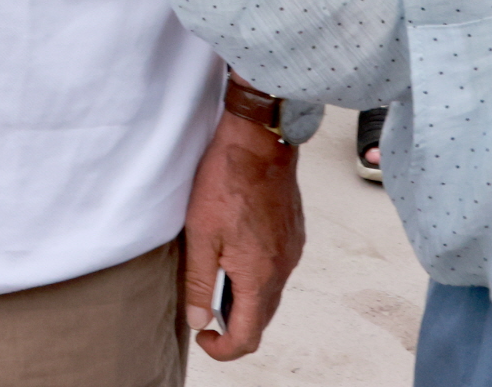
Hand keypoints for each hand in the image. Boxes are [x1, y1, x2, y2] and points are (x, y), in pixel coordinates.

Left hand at [180, 110, 304, 359]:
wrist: (259, 142)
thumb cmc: (226, 181)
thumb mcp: (200, 234)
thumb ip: (198, 282)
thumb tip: (198, 319)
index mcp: (259, 276)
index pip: (248, 336)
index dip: (224, 349)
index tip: (203, 338)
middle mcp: (282, 269)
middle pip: (262, 319)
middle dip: (234, 326)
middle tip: (204, 314)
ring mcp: (292, 252)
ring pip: (270, 294)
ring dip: (245, 300)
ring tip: (215, 281)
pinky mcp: (293, 235)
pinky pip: (277, 270)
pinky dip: (257, 276)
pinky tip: (234, 255)